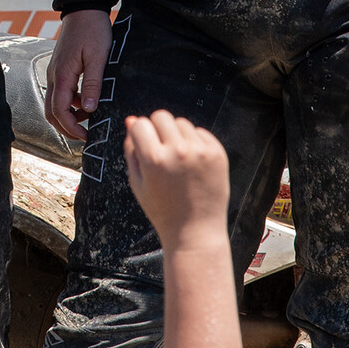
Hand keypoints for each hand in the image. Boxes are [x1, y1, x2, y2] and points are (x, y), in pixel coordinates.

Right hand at [45, 11, 111, 143]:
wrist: (84, 9)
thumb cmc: (92, 30)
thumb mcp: (98, 58)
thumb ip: (92, 84)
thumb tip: (90, 110)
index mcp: (62, 75)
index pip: (59, 111)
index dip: (71, 127)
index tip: (86, 135)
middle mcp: (54, 76)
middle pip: (51, 111)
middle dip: (65, 127)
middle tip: (84, 134)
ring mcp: (56, 72)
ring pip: (55, 103)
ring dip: (69, 115)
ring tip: (90, 118)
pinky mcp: (61, 68)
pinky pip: (61, 92)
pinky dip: (71, 102)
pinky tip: (87, 101)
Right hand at [124, 111, 229, 252]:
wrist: (196, 231)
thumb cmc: (163, 210)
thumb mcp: (137, 182)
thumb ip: (131, 149)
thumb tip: (131, 120)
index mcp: (154, 159)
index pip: (140, 124)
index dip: (139, 134)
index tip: (143, 145)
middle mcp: (178, 152)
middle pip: (161, 116)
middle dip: (157, 129)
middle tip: (160, 151)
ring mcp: (200, 152)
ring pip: (182, 123)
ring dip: (176, 135)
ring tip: (178, 160)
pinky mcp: (217, 154)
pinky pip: (200, 133)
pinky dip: (194, 142)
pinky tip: (193, 163)